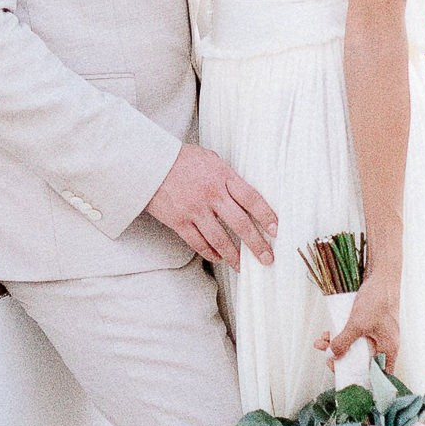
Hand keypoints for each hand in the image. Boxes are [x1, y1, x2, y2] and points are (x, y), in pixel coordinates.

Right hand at [147, 144, 276, 265]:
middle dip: (257, 244)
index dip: (266, 215)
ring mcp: (194, 209)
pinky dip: (211, 253)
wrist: (148, 164)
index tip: (276, 230)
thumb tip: (245, 194)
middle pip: (240, 223)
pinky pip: (198, 243)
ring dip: (235, 256)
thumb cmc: (180, 159)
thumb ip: (228, 176)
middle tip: (268, 258)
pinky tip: (220, 259)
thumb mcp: (210, 159)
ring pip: (220, 239)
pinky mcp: (179, 221)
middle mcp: (211, 194)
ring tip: (244, 267)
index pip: (251, 198)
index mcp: (222, 176)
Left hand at [318, 270, 402, 375]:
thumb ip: (344, 342)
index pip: (375, 374)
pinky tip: (328, 332)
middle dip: (341, 357)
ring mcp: (378, 335)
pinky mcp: (371, 325)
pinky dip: (342, 335)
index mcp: (388, 350)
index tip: (338, 369)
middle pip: (361, 360)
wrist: (382, 277)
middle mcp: (385, 345)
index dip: (356, 376)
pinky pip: (355, 336)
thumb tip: (332, 355)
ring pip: (356, 347)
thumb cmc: (378, 300)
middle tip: (326, 354)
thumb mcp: (357, 324)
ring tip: (321, 341)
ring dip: (338, 345)